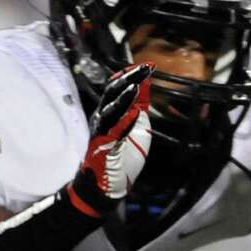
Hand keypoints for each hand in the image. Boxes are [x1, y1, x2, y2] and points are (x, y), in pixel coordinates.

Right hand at [68, 63, 153, 217]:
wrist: (108, 185)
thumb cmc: (122, 155)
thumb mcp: (137, 126)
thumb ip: (139, 105)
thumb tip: (145, 84)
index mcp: (110, 112)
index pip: (118, 88)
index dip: (131, 75)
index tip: (147, 66)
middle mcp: (102, 118)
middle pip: (112, 93)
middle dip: (128, 79)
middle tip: (143, 69)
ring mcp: (102, 132)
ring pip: (111, 111)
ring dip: (123, 98)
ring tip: (135, 86)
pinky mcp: (104, 147)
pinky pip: (114, 133)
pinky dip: (124, 123)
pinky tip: (135, 114)